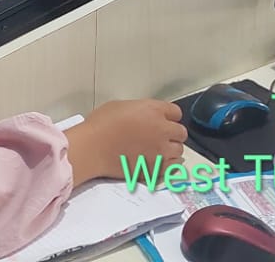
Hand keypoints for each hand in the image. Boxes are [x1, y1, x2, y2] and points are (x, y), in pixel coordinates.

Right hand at [63, 99, 185, 185]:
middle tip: (161, 136)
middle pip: (181, 132)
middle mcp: (162, 130)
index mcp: (154, 110)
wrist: (93, 148)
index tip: (164, 120)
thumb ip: (141, 110)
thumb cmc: (101, 125)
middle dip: (172, 134)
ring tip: (160, 150)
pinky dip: (169, 165)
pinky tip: (161, 162)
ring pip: (179, 151)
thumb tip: (144, 117)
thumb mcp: (122, 106)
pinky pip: (173, 167)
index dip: (169, 116)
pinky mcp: (155, 169)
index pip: (176, 112)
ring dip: (171, 150)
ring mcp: (160, 151)